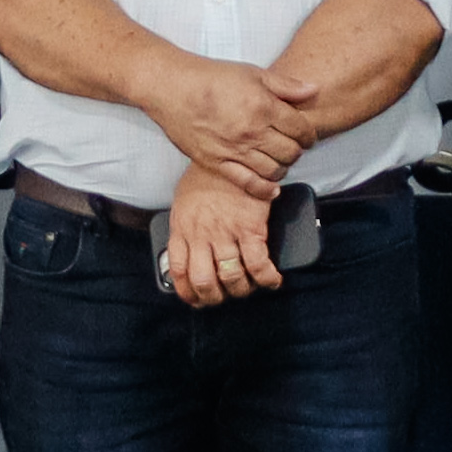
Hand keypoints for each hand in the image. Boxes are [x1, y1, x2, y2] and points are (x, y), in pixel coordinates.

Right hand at [146, 56, 310, 196]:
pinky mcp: (217, 163)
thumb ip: (285, 85)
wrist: (172, 88)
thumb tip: (313, 90)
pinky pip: (247, 183)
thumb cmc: (211, 77)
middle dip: (297, 151)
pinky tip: (272, 188)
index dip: (308, 134)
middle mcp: (252, 132)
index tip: (306, 135)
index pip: (301, 129)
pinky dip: (264, 189)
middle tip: (293, 147)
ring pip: (273, 170)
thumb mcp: (252, 72)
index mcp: (264, 107)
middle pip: (290, 152)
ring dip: (283, 168)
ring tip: (280, 161)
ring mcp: (234, 150)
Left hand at [155, 173, 286, 306]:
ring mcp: (226, 232)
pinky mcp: (250, 228)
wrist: (233, 151)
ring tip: (248, 287)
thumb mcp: (185, 200)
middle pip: (204, 281)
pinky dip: (267, 278)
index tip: (197, 300)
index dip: (188, 292)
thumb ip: (186, 226)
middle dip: (215, 297)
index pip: (179, 271)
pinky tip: (273, 280)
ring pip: (231, 278)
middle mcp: (201, 234)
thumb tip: (189, 249)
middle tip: (225, 295)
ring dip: (242, 290)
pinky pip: (258, 264)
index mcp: (183, 228)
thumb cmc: (209, 175)